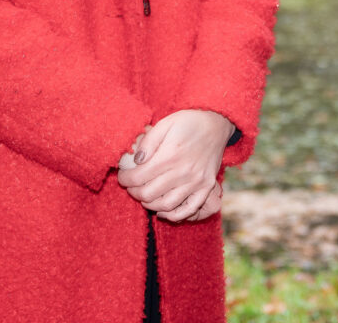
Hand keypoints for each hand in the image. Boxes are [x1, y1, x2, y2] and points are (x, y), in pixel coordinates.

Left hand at [116, 110, 233, 221]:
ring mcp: (196, 182)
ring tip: (143, 197)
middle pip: (150, 193)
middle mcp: (183, 172)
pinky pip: (189, 209)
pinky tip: (162, 211)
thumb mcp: (165, 123)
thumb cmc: (188, 122)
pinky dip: (174, 215)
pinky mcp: (206, 188)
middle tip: (130, 187)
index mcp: (170, 155)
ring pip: (167, 204)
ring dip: (150, 204)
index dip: (126, 179)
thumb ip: (149, 142)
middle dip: (134, 192)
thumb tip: (136, 160)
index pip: (139, 176)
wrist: (216, 124)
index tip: (121, 177)